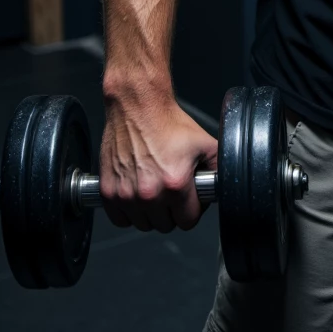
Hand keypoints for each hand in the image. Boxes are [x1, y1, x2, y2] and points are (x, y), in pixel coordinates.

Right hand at [99, 90, 217, 233]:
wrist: (138, 107)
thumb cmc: (167, 122)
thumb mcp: (204, 143)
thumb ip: (218, 169)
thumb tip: (224, 185)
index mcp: (175, 184)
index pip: (188, 221)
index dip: (192, 210)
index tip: (189, 199)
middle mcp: (149, 193)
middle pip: (165, 225)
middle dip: (172, 211)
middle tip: (172, 192)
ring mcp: (126, 194)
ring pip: (143, 224)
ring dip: (150, 213)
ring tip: (154, 191)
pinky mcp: (108, 191)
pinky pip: (119, 220)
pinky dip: (128, 213)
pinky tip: (136, 196)